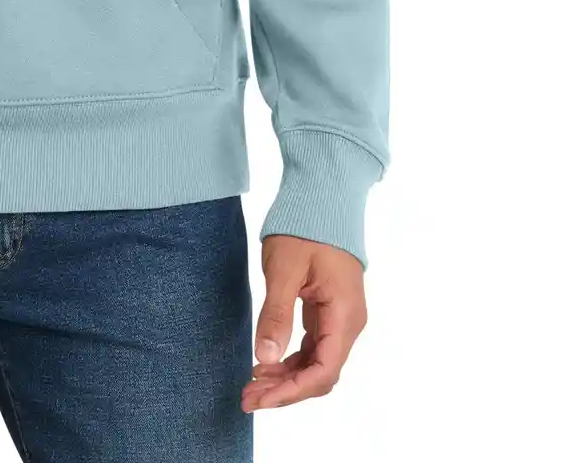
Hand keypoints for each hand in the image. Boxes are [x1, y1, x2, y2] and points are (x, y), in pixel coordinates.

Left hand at [242, 235, 367, 411]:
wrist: (323, 198)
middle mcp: (349, 323)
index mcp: (344, 315)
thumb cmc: (304, 227)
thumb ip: (277, 314)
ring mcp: (341, 318)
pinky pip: (313, 347)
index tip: (258, 398)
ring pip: (316, 363)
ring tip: (251, 386)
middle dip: (285, 391)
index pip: (323, 371)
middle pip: (320, 374)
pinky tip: (266, 364)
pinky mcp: (330, 311)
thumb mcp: (284, 269)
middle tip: (246, 398)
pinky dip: (291, 360)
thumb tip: (265, 358)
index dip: (291, 391)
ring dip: (286, 379)